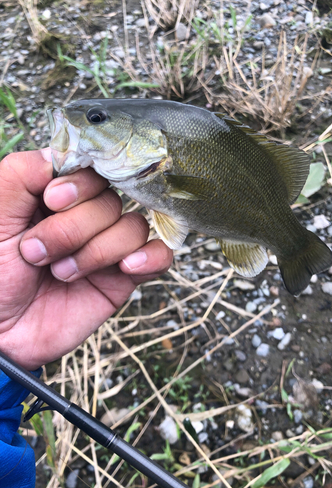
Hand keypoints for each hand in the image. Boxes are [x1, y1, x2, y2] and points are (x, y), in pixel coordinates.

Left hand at [0, 150, 172, 369]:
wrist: (0, 332)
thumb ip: (22, 173)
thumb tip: (62, 155)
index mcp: (58, 197)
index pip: (91, 170)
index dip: (79, 184)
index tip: (51, 202)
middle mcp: (87, 217)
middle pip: (111, 200)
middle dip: (73, 228)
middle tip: (38, 253)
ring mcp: (108, 246)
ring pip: (133, 226)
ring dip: (96, 251)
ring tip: (62, 273)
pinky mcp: (124, 277)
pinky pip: (159, 256)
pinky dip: (149, 257)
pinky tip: (125, 267)